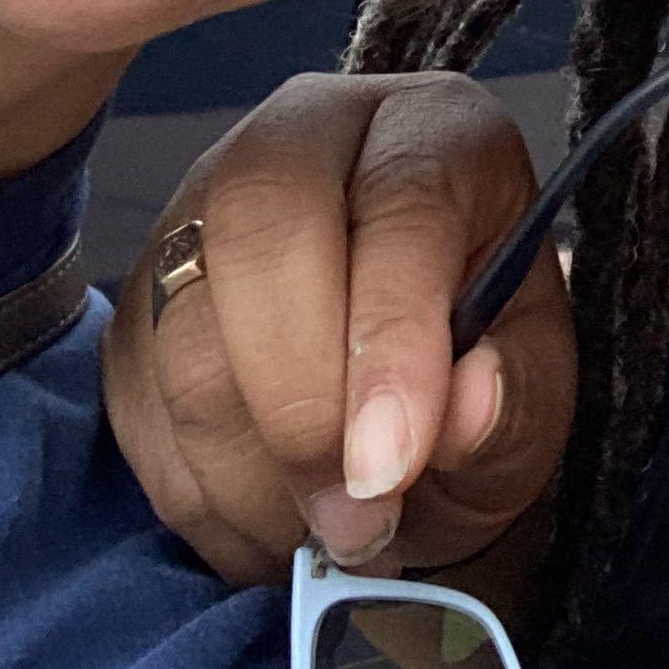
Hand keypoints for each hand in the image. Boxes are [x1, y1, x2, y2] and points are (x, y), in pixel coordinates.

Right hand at [103, 74, 574, 593]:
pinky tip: (270, 526)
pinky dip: (201, 494)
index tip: (388, 468)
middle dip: (299, 405)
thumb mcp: (531, 393)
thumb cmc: (479, 373)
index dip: (389, 339)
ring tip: (324, 536)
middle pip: (260, 225)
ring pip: (184, 330)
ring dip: (249, 472)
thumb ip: (510, 404)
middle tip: (351, 522)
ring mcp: (202, 205)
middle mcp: (307, 136)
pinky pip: (138, 402)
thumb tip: (466, 406)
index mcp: (434, 132)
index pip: (400, 200)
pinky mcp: (139, 296)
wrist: (399, 406)